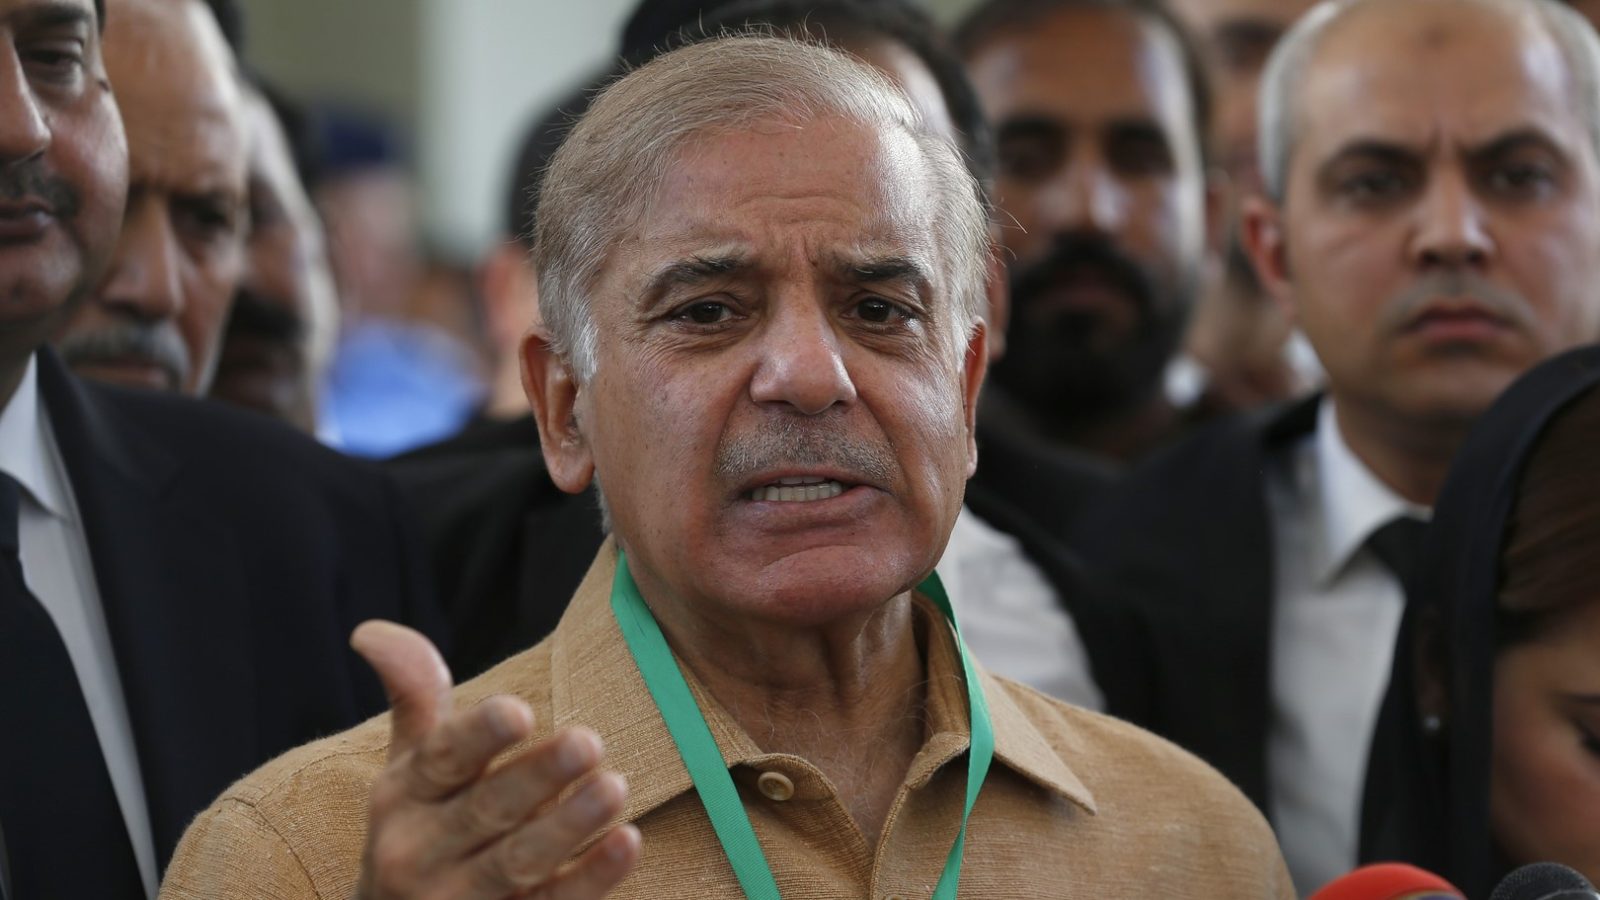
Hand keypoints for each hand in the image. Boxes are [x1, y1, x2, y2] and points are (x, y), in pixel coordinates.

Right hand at [351, 621, 640, 898]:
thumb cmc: (417, 832)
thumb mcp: (406, 770)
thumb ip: (412, 698)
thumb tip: (370, 631)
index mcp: (402, 797)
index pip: (440, 760)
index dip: (477, 735)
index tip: (517, 709)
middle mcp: (420, 852)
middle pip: (484, 810)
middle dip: (536, 777)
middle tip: (589, 741)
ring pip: (516, 862)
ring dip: (568, 826)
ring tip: (615, 787)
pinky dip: (590, 879)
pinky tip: (629, 842)